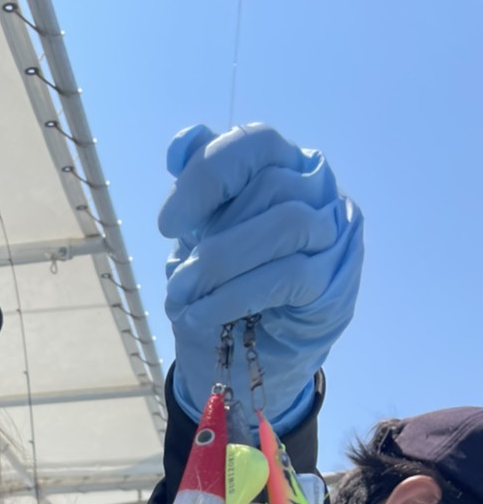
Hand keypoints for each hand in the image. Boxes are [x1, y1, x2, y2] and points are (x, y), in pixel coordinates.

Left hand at [160, 123, 362, 431]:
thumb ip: (198, 188)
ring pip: (285, 224)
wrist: (241, 360)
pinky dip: (236, 295)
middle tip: (177, 281)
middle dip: (212, 238)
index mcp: (282, 166)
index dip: (208, 175)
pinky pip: (289, 275)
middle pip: (269, 186)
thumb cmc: (222, 287)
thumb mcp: (200, 237)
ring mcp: (334, 234)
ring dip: (222, 265)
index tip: (168, 224)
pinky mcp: (336, 282)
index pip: (254, 143)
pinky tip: (204, 315)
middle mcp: (317, 190)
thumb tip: (181, 145)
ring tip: (187, 298)